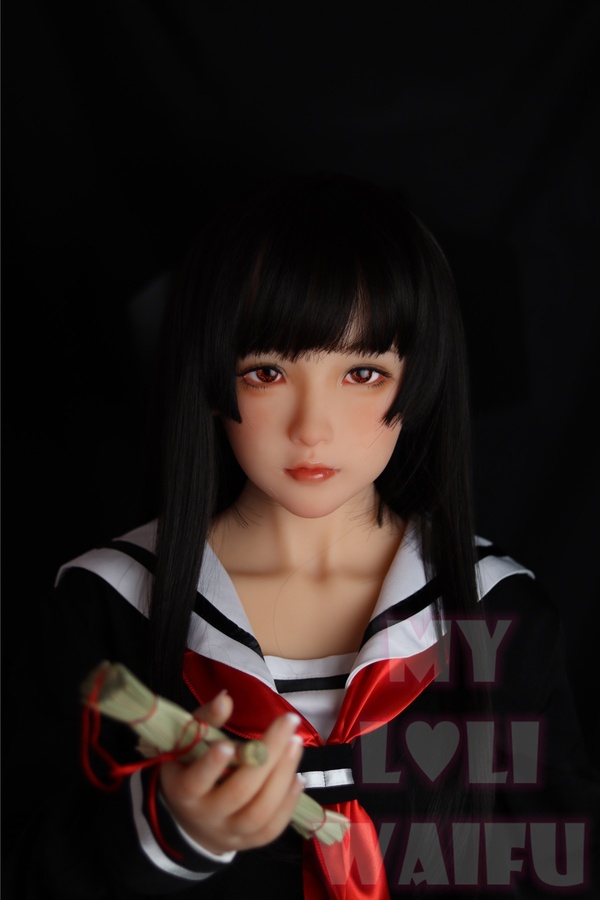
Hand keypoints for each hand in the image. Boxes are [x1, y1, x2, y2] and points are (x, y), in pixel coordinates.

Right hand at [159, 692, 304, 854]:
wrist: (192, 820)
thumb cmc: (191, 769)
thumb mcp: (189, 743)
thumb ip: (206, 720)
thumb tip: (225, 698)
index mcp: (184, 791)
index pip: (196, 782)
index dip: (212, 765)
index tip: (229, 744)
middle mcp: (207, 816)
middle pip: (238, 792)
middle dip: (267, 756)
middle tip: (288, 721)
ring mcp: (230, 832)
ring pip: (259, 812)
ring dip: (282, 775)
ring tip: (295, 743)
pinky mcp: (250, 841)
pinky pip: (273, 827)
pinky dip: (289, 801)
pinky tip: (298, 776)